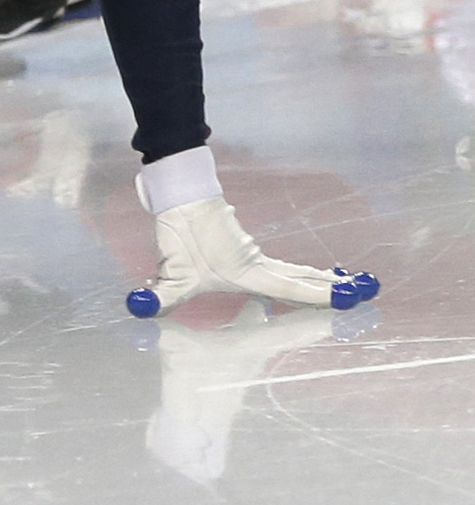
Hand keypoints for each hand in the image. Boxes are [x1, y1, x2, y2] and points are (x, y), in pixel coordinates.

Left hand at [127, 195, 379, 316]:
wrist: (181, 195)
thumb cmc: (179, 231)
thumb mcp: (169, 270)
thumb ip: (160, 294)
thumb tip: (140, 308)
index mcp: (248, 272)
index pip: (293, 288)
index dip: (321, 296)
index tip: (350, 297)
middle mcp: (257, 265)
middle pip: (302, 278)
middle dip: (330, 288)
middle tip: (364, 292)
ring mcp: (252, 255)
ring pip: (293, 270)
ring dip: (318, 279)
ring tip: (345, 284)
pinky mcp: (243, 248)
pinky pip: (278, 266)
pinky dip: (298, 272)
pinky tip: (303, 276)